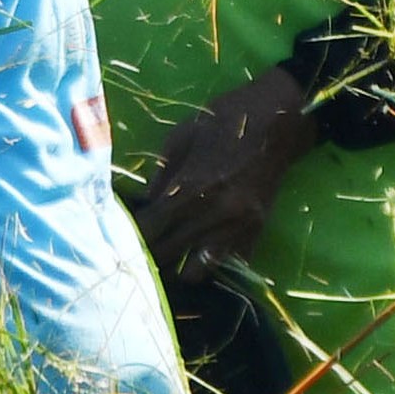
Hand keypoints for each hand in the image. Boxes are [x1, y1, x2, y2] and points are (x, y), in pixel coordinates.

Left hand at [133, 66, 318, 274]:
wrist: (278, 122)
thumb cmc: (223, 122)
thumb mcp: (180, 137)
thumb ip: (160, 175)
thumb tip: (143, 204)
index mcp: (192, 187)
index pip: (152, 227)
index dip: (131, 238)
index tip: (116, 241)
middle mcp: (215, 214)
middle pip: (170, 253)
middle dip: (149, 257)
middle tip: (135, 254)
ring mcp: (239, 227)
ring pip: (200, 271)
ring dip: (180, 268)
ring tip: (167, 257)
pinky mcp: (258, 231)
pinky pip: (230, 264)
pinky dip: (212, 264)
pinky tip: (198, 254)